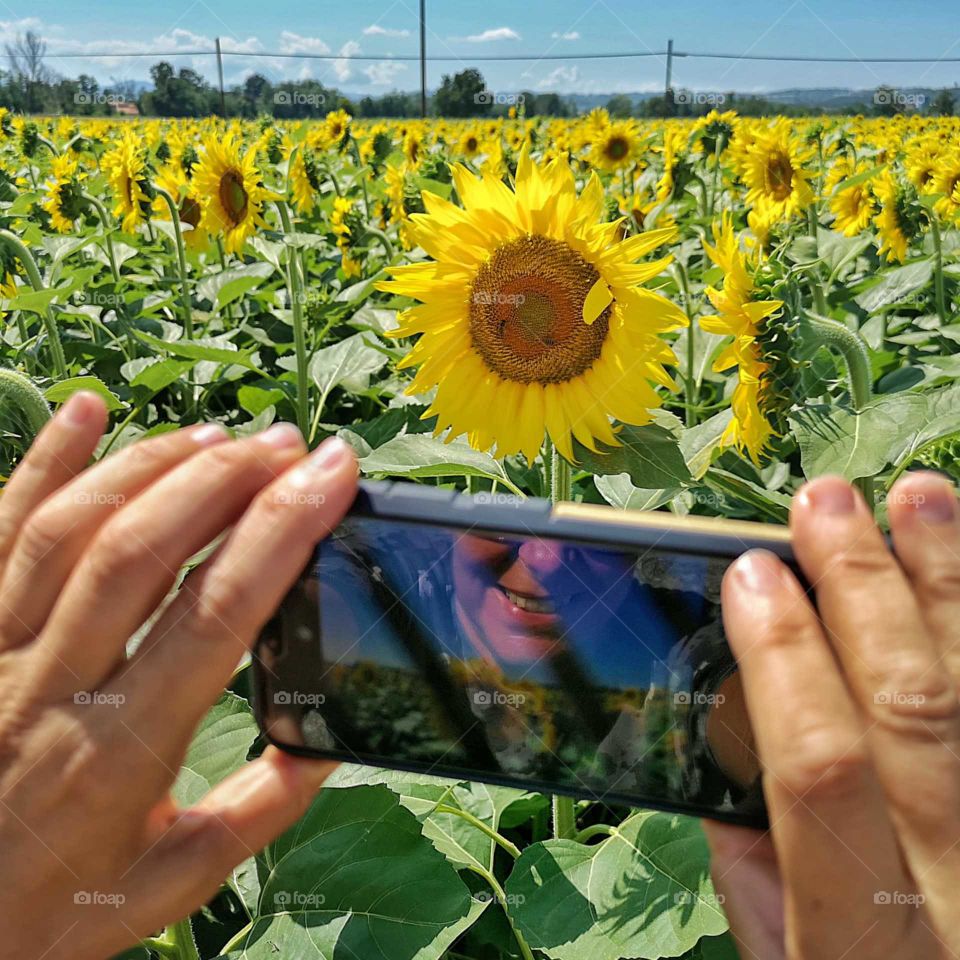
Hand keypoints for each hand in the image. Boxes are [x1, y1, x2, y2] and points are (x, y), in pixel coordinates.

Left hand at [0, 392, 356, 958]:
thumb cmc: (52, 907)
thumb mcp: (170, 882)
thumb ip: (258, 813)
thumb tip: (329, 742)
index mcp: (122, 751)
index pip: (216, 615)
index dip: (280, 532)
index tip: (332, 474)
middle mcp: (51, 688)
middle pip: (139, 552)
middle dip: (224, 483)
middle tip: (285, 444)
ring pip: (67, 531)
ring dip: (150, 467)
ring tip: (219, 437)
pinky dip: (39, 462)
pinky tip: (87, 408)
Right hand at [706, 473, 959, 958]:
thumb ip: (753, 871)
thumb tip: (728, 731)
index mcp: (864, 934)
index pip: (821, 768)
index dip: (783, 658)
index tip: (752, 573)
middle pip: (917, 710)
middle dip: (865, 590)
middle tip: (827, 503)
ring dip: (950, 585)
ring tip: (921, 498)